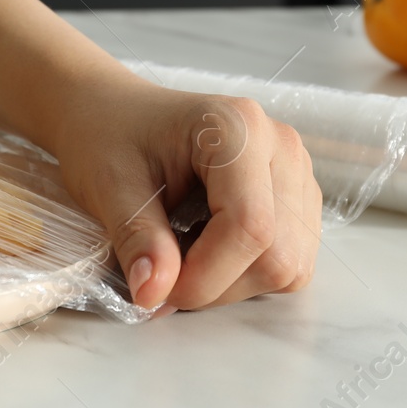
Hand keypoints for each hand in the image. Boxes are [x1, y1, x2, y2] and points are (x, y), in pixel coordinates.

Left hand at [48, 75, 322, 310]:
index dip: (206, 276)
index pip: (250, 226)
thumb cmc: (109, 137)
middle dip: (218, 284)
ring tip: (184, 253)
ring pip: (291, 264)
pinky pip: (293, 260)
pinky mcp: (297, 195)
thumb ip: (139, 239)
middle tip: (164, 272)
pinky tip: (209, 248)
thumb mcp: (111, 185)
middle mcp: (280, 144)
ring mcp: (295, 170)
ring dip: (234, 282)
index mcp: (238, 128)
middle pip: (278, 254)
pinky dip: (249, 273)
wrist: (113, 113)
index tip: (157, 290)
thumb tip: (154, 294)